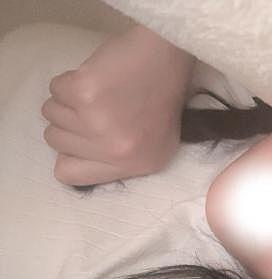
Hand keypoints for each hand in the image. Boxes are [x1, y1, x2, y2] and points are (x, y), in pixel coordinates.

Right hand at [41, 25, 195, 185]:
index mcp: (132, 165)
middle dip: (71, 123)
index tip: (81, 141)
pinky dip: (69, 81)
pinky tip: (96, 79)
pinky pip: (55, 90)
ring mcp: (95, 123)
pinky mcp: (83, 94)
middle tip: (100, 108)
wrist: (166, 57)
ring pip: (51, 114)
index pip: (68, 174)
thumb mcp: (156, 145)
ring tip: (100, 93)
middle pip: (56, 141)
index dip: (68, 155)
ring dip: (69, 101)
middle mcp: (113, 150)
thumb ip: (118, 160)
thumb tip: (79, 158)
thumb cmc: (162, 98)